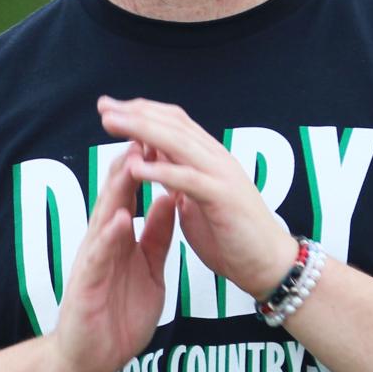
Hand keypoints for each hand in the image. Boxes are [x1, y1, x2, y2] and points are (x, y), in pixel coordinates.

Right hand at [49, 154, 177, 371]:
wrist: (90, 360)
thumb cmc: (116, 315)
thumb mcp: (148, 269)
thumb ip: (155, 236)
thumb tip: (166, 199)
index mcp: (119, 238)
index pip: (132, 194)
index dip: (147, 164)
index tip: (163, 134)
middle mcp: (102, 243)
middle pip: (116, 196)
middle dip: (129, 164)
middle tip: (142, 129)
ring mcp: (91, 262)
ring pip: (103, 218)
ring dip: (116, 191)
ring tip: (129, 161)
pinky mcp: (86, 286)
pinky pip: (98, 258)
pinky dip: (108, 237)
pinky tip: (118, 219)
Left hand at [97, 96, 299, 297]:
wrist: (268, 265)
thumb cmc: (234, 237)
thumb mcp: (196, 202)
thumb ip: (178, 180)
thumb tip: (155, 163)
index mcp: (209, 159)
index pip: (173, 122)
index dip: (142, 112)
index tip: (111, 109)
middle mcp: (216, 159)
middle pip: (173, 124)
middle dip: (135, 113)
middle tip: (103, 106)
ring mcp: (221, 176)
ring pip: (179, 143)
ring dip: (142, 130)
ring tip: (112, 124)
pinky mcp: (223, 198)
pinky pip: (188, 179)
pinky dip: (161, 171)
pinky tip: (136, 167)